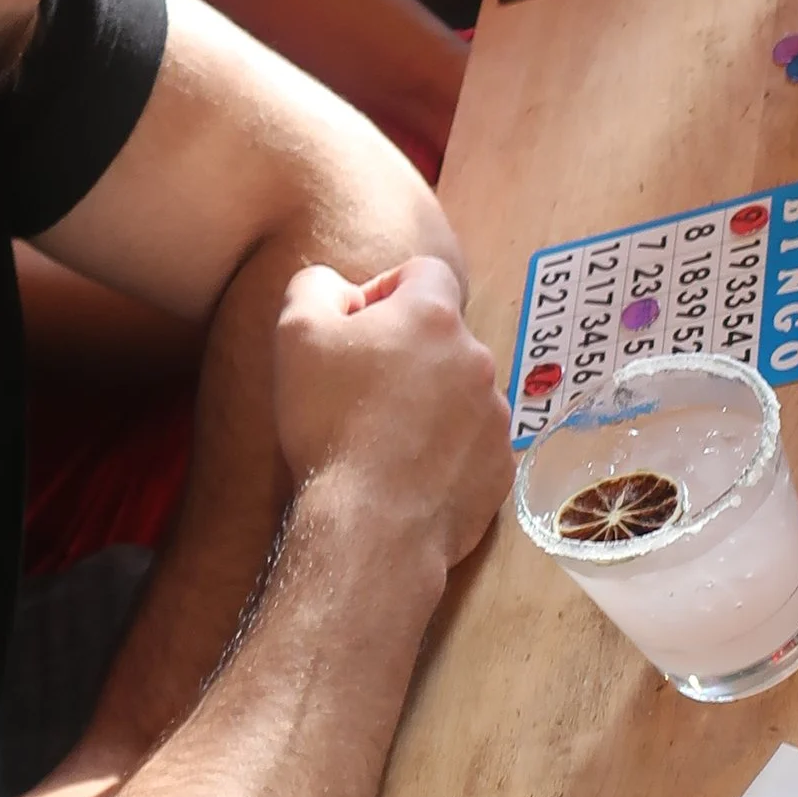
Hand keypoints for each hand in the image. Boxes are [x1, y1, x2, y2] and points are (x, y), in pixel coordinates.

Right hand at [274, 252, 511, 573]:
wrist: (371, 523)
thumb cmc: (329, 423)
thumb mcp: (296, 331)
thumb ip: (317, 285)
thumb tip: (341, 288)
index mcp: (434, 317)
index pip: (424, 272)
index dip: (387, 289)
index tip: (358, 326)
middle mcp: (478, 359)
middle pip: (443, 336)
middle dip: (407, 350)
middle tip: (363, 389)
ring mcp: (497, 417)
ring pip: (461, 391)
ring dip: (430, 400)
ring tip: (386, 436)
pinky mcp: (501, 467)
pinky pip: (473, 443)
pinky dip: (447, 448)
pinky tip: (410, 470)